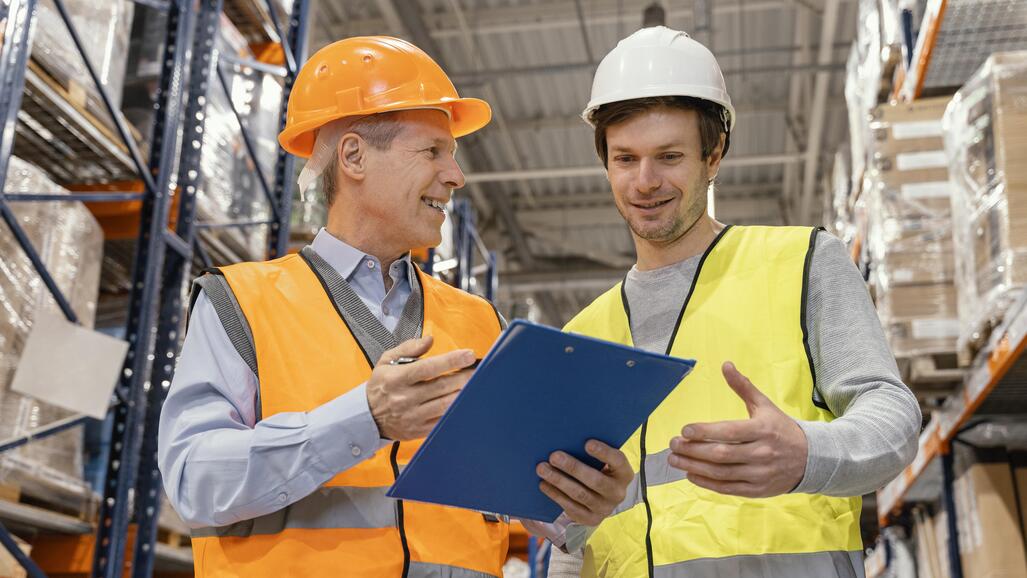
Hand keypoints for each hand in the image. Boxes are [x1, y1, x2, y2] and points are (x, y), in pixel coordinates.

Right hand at [367, 336, 475, 440]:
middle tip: (478, 369)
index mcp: (397, 379)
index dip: (451, 360)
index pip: (427, 368)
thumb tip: (430, 340)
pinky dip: (456, 411)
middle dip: (464, 376)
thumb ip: (408, 348)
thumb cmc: (381, 386)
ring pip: (444, 405)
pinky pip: (442, 421)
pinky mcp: (418, 430)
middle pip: (441, 386)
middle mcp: (404, 398)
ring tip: (476, 384)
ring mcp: (412, 416)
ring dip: (463, 393)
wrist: (368, 416)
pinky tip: (465, 402)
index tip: (468, 354)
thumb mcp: (387, 361)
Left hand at [536, 440, 632, 525]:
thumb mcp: (602, 462)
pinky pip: (571, 507)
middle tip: (554, 456)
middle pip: (595, 480)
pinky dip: (555, 494)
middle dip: (572, 467)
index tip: (587, 443)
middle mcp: (618, 493)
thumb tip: (568, 439)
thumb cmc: (598, 470)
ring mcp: (605, 508)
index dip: (603, 452)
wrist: (602, 498)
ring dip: (559, 480)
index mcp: (624, 473)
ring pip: (580, 494)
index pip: (618, 461)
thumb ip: (592, 453)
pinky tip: (544, 484)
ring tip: (542, 469)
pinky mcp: (591, 519)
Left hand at [667, 362, 807, 497]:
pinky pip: (728, 488)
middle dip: (693, 450)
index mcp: (762, 430)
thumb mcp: (765, 405)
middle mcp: (761, 453)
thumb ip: (743, 386)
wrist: (811, 459)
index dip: (705, 432)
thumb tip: (725, 365)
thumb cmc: (781, 429)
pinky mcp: (757, 490)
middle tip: (673, 445)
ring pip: (721, 473)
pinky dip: (707, 483)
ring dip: (694, 467)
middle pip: (722, 454)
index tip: (685, 430)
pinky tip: (691, 474)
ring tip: (675, 459)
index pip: (730, 432)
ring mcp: (759, 474)